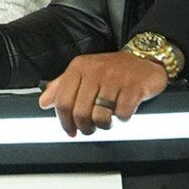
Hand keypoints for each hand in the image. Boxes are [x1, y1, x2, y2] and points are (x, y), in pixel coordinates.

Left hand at [38, 50, 168, 136]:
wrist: (144, 57)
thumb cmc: (112, 69)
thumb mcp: (83, 72)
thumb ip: (62, 86)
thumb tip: (44, 102)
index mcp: (78, 67)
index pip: (62, 101)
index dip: (64, 121)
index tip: (69, 131)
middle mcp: (95, 71)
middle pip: (80, 112)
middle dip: (84, 127)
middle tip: (89, 129)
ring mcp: (115, 78)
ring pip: (100, 116)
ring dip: (103, 125)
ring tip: (106, 121)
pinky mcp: (134, 87)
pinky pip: (122, 114)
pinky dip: (122, 119)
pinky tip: (123, 112)